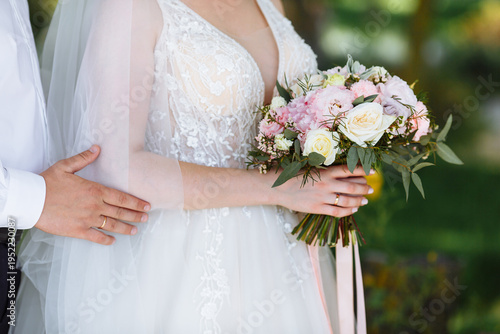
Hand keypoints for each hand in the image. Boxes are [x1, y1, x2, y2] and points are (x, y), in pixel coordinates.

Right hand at [35, 145, 150, 244]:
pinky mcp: (78, 230)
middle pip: (121, 212)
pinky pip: (96, 237)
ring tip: (136, 230)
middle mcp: (95, 206)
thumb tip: (97, 149)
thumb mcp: (66, 166)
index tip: (147, 205)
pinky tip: (113, 240)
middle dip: (136, 215)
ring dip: (126, 228)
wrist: (31, 199)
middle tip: (146, 218)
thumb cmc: (48, 182)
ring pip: (112, 225)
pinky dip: (106, 240)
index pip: (122, 197)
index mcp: (95, 190)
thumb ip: (84, 158)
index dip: (136, 202)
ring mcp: (87, 219)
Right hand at [272, 165, 372, 216]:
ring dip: (359, 200)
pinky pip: (337, 212)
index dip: (363, 169)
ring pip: (347, 200)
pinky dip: (348, 211)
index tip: (374, 170)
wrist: (279, 188)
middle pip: (352, 186)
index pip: (349, 169)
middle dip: (364, 188)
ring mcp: (322, 197)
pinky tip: (353, 210)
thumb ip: (327, 171)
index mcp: (325, 172)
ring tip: (365, 200)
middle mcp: (326, 184)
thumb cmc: (295, 176)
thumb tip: (345, 172)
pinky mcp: (317, 208)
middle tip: (371, 188)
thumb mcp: (312, 169)